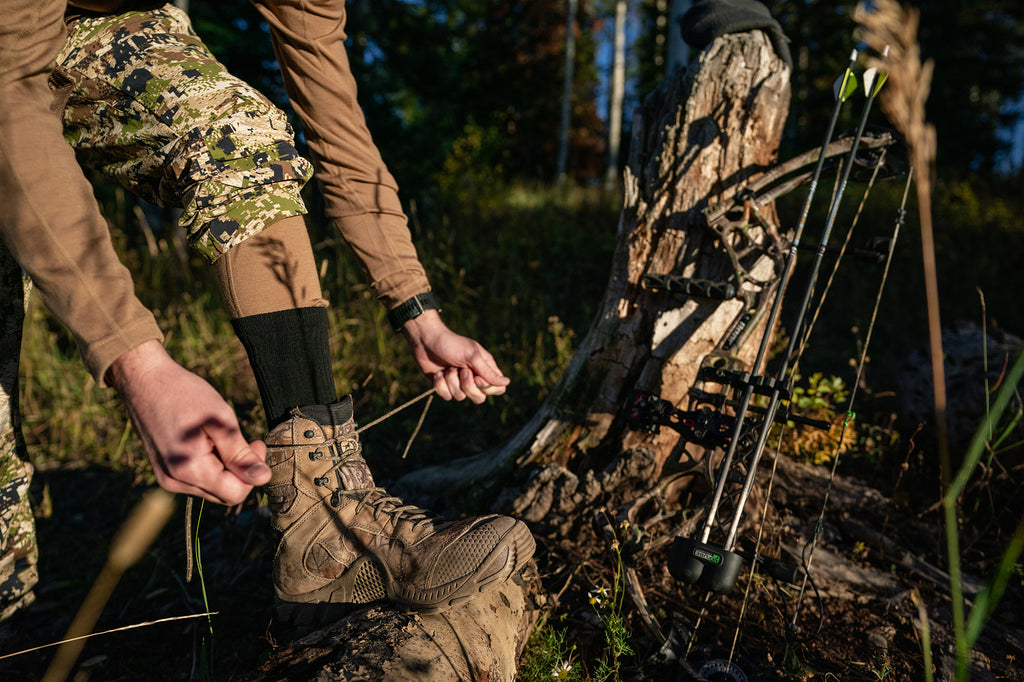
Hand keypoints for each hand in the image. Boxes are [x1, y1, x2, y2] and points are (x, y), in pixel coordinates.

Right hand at [108, 340, 269, 504]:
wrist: (144, 380)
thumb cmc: (183, 394)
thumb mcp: (220, 420)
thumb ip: (240, 454)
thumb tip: (264, 478)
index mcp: (189, 470)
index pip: (235, 494)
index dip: (252, 473)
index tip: (254, 444)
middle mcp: (174, 481)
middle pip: (224, 494)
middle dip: (240, 471)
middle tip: (243, 438)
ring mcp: (167, 478)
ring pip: (212, 488)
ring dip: (225, 468)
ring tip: (219, 436)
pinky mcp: (164, 471)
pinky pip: (197, 480)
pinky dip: (210, 465)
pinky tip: (206, 440)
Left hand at [400, 310, 510, 402]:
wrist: (426, 340)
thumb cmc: (451, 344)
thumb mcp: (472, 355)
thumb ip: (488, 371)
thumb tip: (506, 383)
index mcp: (485, 368)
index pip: (498, 389)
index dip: (488, 388)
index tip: (477, 376)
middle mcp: (474, 378)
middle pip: (480, 398)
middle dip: (467, 386)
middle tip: (461, 371)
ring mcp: (459, 383)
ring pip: (461, 398)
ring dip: (451, 381)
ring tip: (448, 368)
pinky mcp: (445, 387)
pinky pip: (447, 397)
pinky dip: (440, 385)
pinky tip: (438, 374)